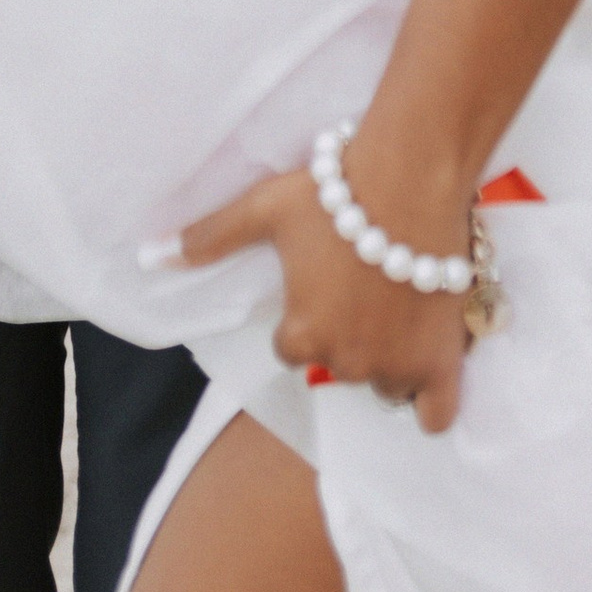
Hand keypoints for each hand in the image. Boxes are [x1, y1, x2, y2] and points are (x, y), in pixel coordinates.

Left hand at [178, 144, 470, 432]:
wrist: (408, 178)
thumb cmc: (331, 194)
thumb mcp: (262, 210)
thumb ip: (209, 238)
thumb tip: (150, 257)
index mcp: (302, 334)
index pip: (292, 347)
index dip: (305, 315)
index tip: (320, 283)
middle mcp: (346, 360)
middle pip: (340, 364)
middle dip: (346, 334)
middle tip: (360, 288)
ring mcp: (396, 366)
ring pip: (385, 385)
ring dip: (387, 359)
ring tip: (394, 310)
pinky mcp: (441, 363)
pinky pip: (436, 413)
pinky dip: (430, 402)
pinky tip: (425, 373)